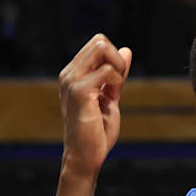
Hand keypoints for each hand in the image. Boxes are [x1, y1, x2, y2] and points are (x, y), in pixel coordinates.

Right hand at [58, 34, 131, 176]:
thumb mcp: (110, 96)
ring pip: (102, 47)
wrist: (86, 155)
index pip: (98, 42)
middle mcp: (69, 74)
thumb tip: (126, 50)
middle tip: (119, 83)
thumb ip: (117, 74)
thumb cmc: (97, 130)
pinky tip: (112, 98)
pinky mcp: (79, 92)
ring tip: (114, 90)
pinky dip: (117, 80)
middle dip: (118, 58)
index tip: (117, 80)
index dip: (115, 57)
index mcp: (74, 74)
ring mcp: (71, 81)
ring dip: (118, 67)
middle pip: (100, 40)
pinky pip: (107, 71)